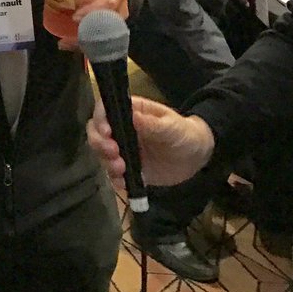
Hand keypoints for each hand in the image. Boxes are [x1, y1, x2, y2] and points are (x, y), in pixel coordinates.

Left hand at [43, 0, 128, 50]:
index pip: (108, 2)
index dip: (92, 10)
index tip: (75, 18)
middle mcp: (119, 9)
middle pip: (104, 25)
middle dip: (85, 33)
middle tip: (66, 38)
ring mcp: (116, 22)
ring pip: (101, 36)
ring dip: (81, 42)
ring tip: (64, 43)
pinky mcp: (112, 30)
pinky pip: (99, 41)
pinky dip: (82, 45)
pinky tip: (67, 45)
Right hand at [86, 97, 215, 186]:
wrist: (195, 156)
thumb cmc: (183, 133)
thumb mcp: (172, 126)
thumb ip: (152, 123)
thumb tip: (133, 116)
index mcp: (130, 112)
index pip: (105, 110)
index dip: (101, 119)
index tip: (107, 132)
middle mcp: (121, 130)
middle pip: (96, 132)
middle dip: (99, 143)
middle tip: (113, 152)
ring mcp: (123, 150)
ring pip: (102, 154)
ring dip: (106, 161)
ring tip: (122, 169)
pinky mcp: (128, 168)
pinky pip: (114, 174)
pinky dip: (115, 179)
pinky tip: (124, 182)